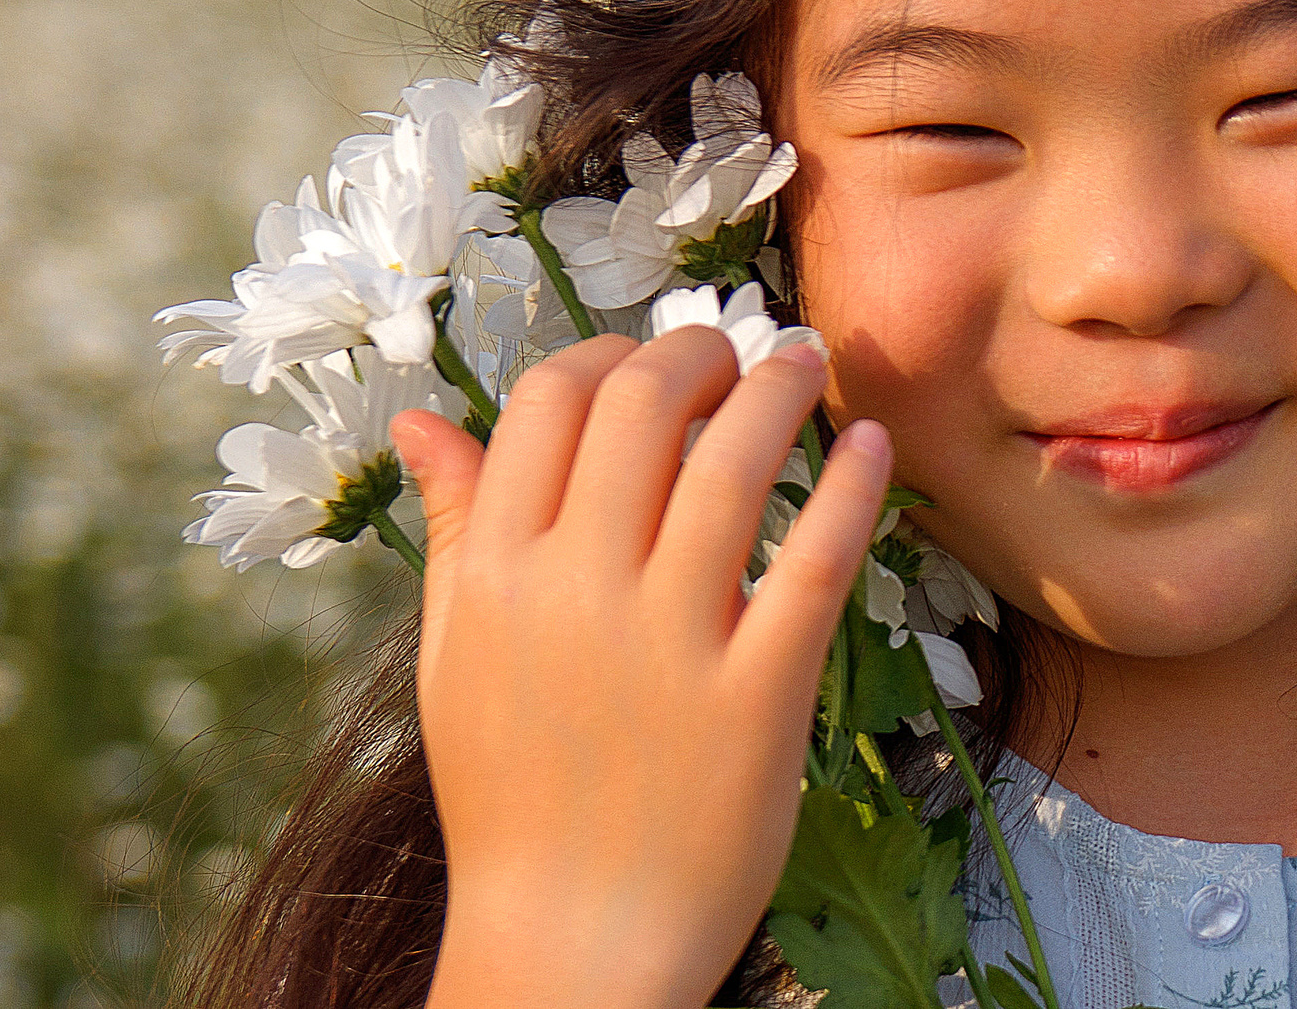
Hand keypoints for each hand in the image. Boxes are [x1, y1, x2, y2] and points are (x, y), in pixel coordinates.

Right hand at [393, 329, 892, 1008]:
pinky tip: (871, 445)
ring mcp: (670, 642)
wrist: (572, 942)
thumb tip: (425, 422)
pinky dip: (851, 488)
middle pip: (643, 408)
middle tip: (743, 352)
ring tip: (808, 368)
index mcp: (497, 574)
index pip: (550, 403)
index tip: (656, 358)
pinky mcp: (758, 694)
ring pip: (733, 465)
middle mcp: (576, 592)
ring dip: (781, 393)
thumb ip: (453, 530)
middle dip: (701, 353)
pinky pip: (814, 563)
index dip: (611, 354)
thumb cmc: (515, 797)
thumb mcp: (458, 660)